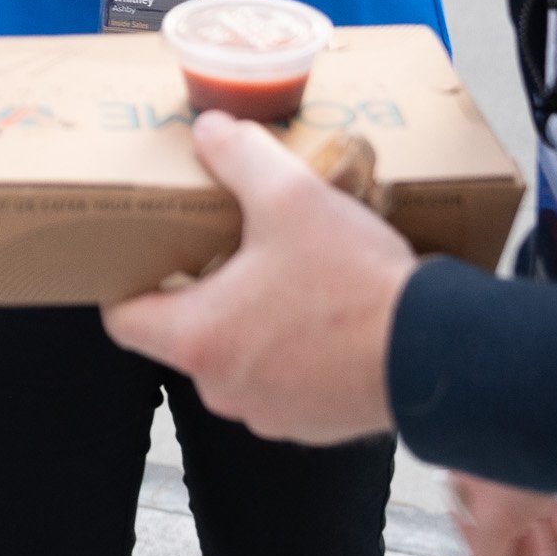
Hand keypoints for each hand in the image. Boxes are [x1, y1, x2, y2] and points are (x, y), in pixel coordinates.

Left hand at [99, 110, 417, 442]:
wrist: (433, 351)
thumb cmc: (354, 285)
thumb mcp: (291, 197)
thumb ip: (238, 156)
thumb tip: (209, 130)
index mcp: (199, 338)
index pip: (123, 320)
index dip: (126, 283)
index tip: (143, 257)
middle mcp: (222, 388)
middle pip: (185, 333)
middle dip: (204, 291)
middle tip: (229, 248)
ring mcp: (268, 413)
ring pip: (237, 358)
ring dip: (253, 322)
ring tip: (286, 276)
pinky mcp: (312, 424)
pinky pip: (283, 381)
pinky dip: (293, 350)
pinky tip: (325, 313)